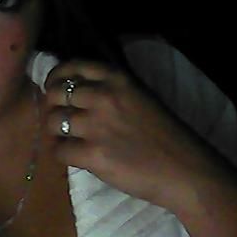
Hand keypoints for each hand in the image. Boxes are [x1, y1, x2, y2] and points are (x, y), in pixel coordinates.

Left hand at [43, 60, 221, 209]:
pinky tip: (76, 158)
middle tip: (60, 119)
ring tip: (69, 140)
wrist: (183, 169)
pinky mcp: (92, 154)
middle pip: (55, 94)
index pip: (72, 67)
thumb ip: (109, 90)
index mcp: (117, 79)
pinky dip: (63, 155)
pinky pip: (59, 150)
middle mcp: (103, 96)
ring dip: (56, 133)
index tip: (53, 87)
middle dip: (52, 107)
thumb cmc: (164, 135)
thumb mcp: (139, 96)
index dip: (56, 77)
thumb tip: (74, 91)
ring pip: (52, 122)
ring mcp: (96, 125)